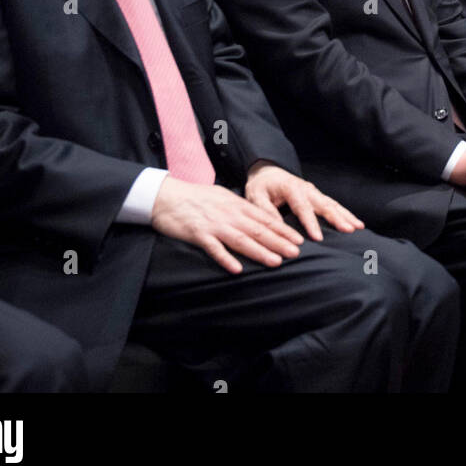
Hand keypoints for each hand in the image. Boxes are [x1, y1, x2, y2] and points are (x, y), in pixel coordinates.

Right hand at [150, 175, 304, 274]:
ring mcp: (214, 224)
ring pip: (241, 240)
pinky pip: (214, 248)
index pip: (265, 219)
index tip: (298, 240)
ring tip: (276, 261)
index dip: (283, 230)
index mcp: (236, 205)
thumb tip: (257, 217)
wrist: (167, 195)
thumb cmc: (196, 196)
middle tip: (296, 253)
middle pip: (258, 230)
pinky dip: (226, 258)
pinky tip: (237, 269)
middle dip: (279, 242)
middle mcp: (229, 214)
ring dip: (260, 251)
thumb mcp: (222, 197)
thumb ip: (240, 207)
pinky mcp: (198, 234)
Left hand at [244, 162, 362, 241]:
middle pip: (324, 204)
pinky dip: (345, 214)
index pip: (302, 207)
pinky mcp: (318, 196)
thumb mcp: (255, 197)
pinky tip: (355, 223)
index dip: (311, 223)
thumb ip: (266, 211)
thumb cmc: (261, 187)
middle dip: (337, 218)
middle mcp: (307, 189)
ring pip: (333, 204)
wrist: (267, 172)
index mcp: (291, 188)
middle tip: (349, 230)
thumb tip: (278, 229)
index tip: (318, 238)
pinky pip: (333, 205)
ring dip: (346, 216)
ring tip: (358, 227)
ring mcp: (314, 192)